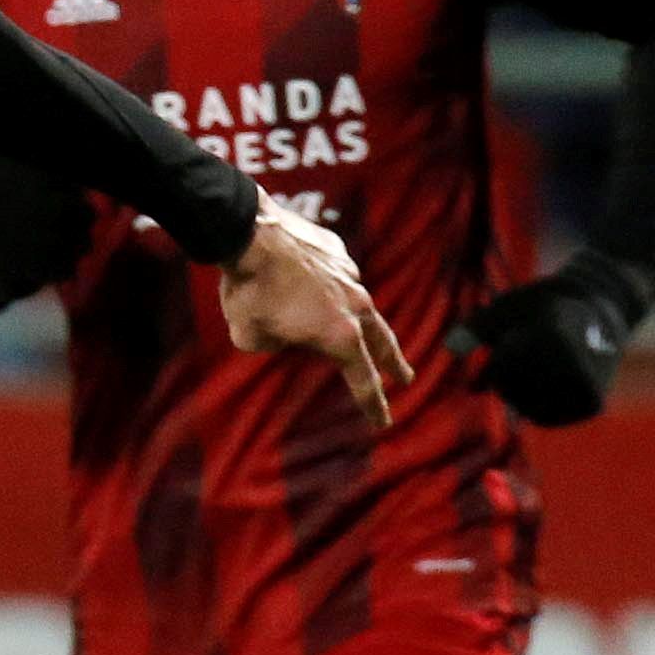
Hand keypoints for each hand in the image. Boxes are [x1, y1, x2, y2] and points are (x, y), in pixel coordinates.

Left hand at [217, 198, 412, 427]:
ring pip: (363, 306)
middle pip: (382, 342)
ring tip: (361, 332)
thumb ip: (276, 345)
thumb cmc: (248, 290)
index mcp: (340, 335)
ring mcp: (349, 274)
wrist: (248, 232)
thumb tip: (284, 333)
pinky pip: (338, 276)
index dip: (373, 405)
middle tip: (405, 378)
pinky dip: (332, 287)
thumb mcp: (252, 337)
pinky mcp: (337, 251)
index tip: (382, 423)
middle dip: (394, 364)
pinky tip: (315, 286)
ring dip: (363, 322)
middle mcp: (356, 305)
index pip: (363, 380)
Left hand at [449, 250, 654, 427]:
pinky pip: (549, 416)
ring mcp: (583, 389)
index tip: (518, 336)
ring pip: (529, 408)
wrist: (600, 306)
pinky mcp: (591, 403)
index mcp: (550, 341)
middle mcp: (570, 368)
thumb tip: (450, 348)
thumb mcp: (507, 308)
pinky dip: (541, 404)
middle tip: (532, 351)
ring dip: (522, 392)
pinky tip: (549, 381)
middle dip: (509, 375)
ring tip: (540, 363)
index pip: (501, 369)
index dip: (500, 355)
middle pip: (514, 392)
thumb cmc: (543, 305)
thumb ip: (476, 328)